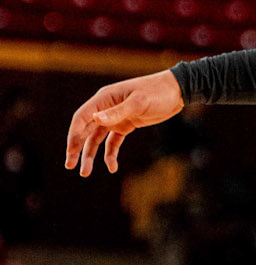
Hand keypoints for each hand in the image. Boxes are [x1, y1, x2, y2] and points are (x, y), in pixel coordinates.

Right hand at [65, 69, 183, 175]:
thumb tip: (95, 118)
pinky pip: (113, 142)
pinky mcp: (126, 125)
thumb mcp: (139, 102)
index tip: (70, 152)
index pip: (82, 118)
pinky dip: (110, 154)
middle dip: (76, 148)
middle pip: (85, 130)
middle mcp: (106, 108)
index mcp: (104, 99)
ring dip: (90, 155)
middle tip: (70, 166)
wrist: (177, 91)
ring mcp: (116, 117)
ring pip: (97, 138)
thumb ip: (118, 112)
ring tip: (85, 173)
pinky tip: (112, 167)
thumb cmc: (157, 92)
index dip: (73, 135)